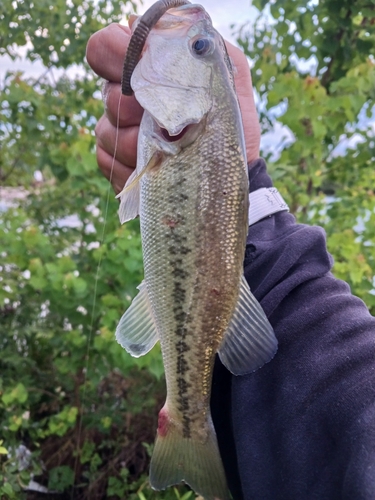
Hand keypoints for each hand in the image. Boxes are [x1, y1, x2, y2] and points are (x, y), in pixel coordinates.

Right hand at [86, 22, 259, 193]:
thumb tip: (148, 25)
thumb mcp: (228, 77)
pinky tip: (156, 169)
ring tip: (170, 151)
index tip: (140, 67)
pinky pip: (106, 159)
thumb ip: (199, 45)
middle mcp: (125, 97)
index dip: (116, 53)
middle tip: (166, 120)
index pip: (106, 46)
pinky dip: (131, 165)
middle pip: (107, 92)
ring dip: (139, 142)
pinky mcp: (114, 164)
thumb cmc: (228, 125)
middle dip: (137, 107)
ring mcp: (117, 131)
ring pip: (106, 129)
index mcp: (146, 72)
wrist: (228, 173)